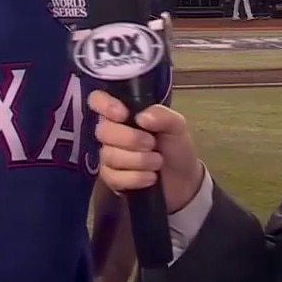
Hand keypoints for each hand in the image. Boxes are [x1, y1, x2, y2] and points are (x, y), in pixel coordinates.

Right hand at [88, 91, 203, 212]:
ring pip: (109, 155)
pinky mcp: (111, 178)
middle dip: (130, 139)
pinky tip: (150, 177)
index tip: (124, 115)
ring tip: (157, 162)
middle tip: (152, 144)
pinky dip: (135, 178)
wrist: (183, 181)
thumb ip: (162, 115)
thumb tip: (141, 117)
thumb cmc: (176, 147)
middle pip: (103, 131)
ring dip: (138, 160)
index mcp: (125, 113)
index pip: (98, 100)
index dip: (105, 105)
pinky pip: (113, 177)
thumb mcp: (177, 126)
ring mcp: (110, 155)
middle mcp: (113, 132)